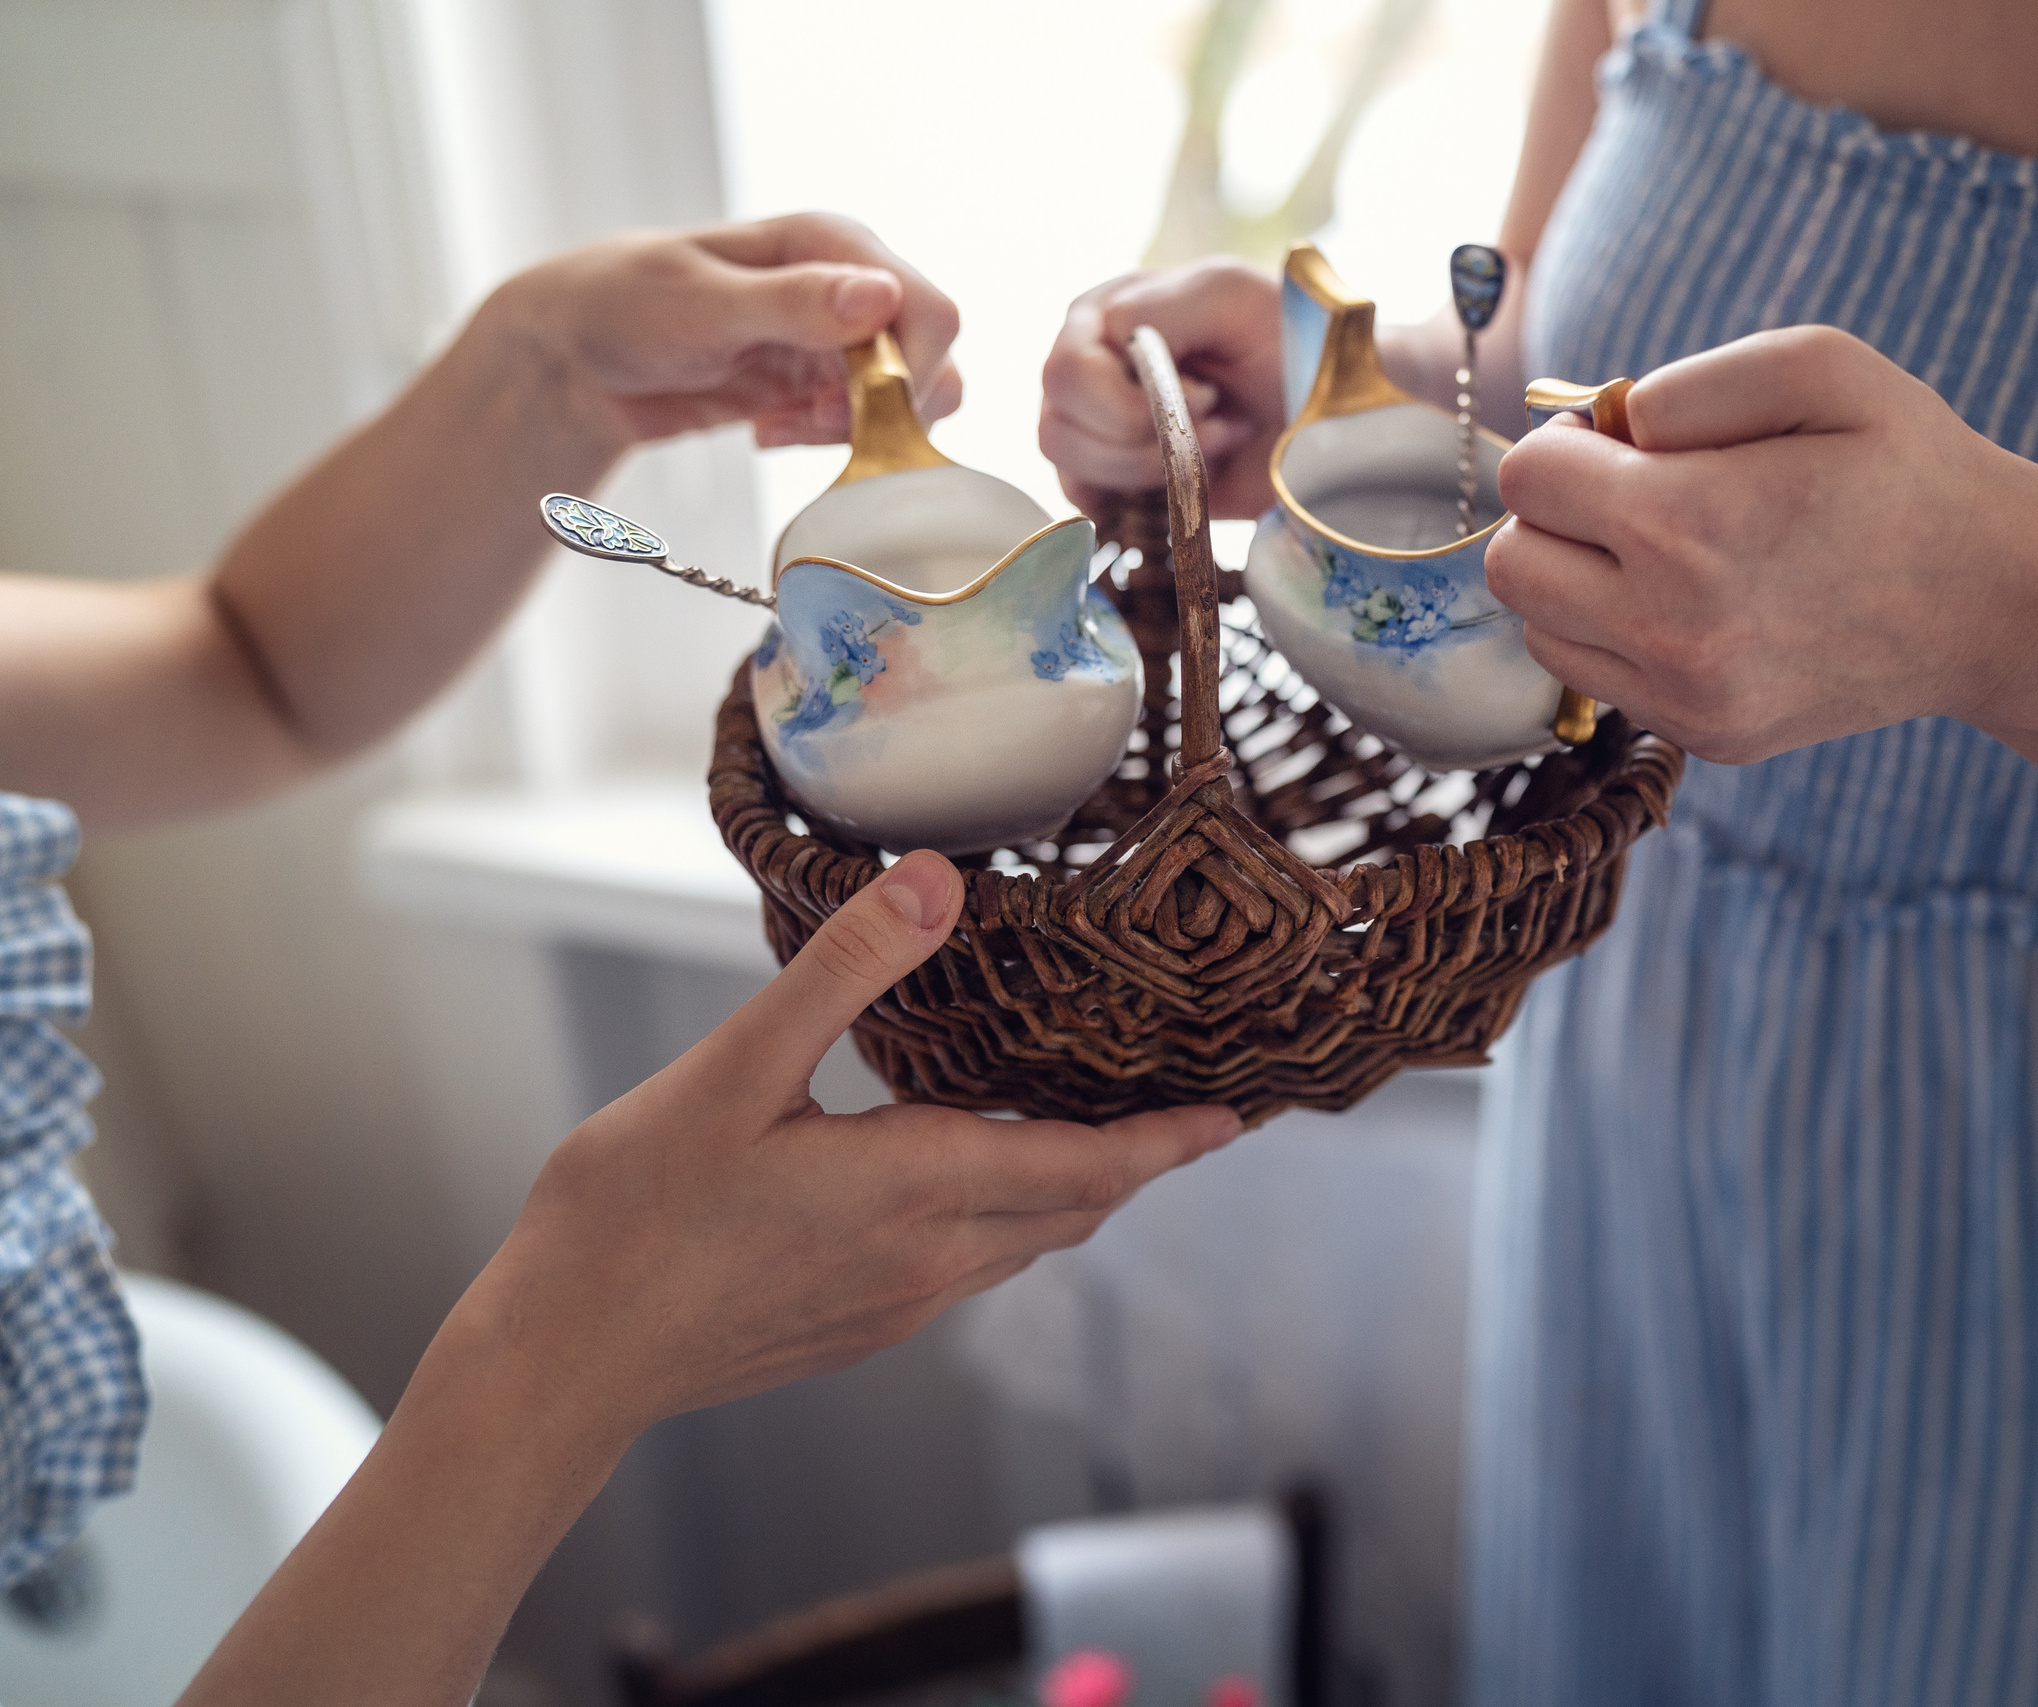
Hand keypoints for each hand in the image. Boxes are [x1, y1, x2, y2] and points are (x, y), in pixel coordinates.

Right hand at [436, 850, 1239, 1447]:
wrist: (560, 1362)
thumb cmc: (629, 1218)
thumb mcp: (734, 1071)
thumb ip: (843, 972)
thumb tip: (937, 881)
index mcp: (912, 1191)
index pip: (1086, 1166)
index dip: (1168, 1141)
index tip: (1236, 1117)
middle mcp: (927, 1261)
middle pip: (1074, 1209)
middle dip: (1141, 1161)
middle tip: (1191, 1112)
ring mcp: (896, 1306)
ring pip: (1027, 1244)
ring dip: (1077, 1190)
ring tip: (1103, 1131)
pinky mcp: (860, 1327)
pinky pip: (973, 1267)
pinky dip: (1012, 1217)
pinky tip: (976, 1176)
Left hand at [483, 211, 963, 453]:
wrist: (575, 356)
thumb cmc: (622, 303)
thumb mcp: (702, 303)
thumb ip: (794, 302)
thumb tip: (883, 296)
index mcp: (833, 243)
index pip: (928, 312)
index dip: (907, 373)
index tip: (849, 410)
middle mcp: (851, 286)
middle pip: (930, 364)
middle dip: (879, 411)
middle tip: (804, 423)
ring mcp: (840, 340)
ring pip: (906, 404)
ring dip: (852, 433)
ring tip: (776, 429)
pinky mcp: (821, 386)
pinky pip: (865, 428)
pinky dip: (827, 444)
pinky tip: (767, 432)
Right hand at [1040, 259, 1285, 517]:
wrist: (1325, 414)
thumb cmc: (1285, 342)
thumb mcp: (1231, 295)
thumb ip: (1163, 305)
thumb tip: (1114, 341)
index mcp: (1102, 314)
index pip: (1069, 373)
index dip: (1134, 400)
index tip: (1210, 396)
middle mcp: (1086, 368)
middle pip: (1057, 426)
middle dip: (1141, 441)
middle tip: (1214, 429)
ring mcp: (1094, 427)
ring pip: (1067, 468)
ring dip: (1144, 471)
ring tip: (1207, 453)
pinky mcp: (1113, 478)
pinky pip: (1083, 502)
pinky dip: (1130, 500)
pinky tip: (1179, 483)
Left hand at [1485, 326, 2037, 762]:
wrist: (1996, 603)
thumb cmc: (1907, 466)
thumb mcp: (1819, 365)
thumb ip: (1689, 381)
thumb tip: (1603, 425)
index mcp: (1688, 521)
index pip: (1527, 479)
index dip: (1567, 444)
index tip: (1623, 443)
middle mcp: (1671, 624)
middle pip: (1513, 565)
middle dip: (1554, 517)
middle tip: (1629, 496)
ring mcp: (1686, 695)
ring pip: (1544, 632)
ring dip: (1578, 582)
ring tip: (1665, 551)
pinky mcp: (1706, 738)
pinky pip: (1604, 681)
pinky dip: (1624, 639)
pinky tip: (1701, 605)